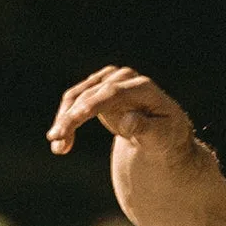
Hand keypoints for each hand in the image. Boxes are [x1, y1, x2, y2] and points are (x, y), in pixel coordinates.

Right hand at [46, 66, 194, 155]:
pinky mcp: (98, 89)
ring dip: (65, 121)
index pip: (113, 93)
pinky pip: (76, 103)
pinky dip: (67, 121)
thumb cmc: (168, 138)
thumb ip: (148, 129)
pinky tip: (61, 144)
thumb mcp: (164, 138)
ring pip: (78, 97)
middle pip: (91, 94)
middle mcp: (124, 78)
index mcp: (143, 87)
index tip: (74, 119)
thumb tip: (128, 120)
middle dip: (72, 117)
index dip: (92, 104)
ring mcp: (109, 81)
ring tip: (57, 146)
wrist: (165, 136)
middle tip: (57, 140)